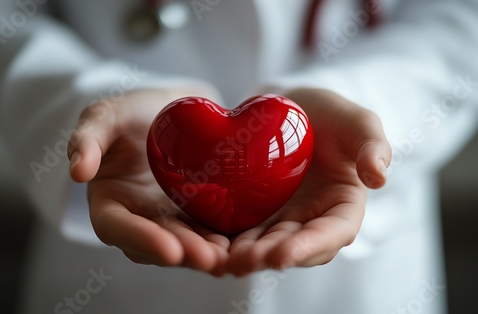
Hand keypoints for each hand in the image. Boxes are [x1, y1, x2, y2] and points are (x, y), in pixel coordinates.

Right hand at [67, 87, 229, 275]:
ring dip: (207, 252)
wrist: (171, 110)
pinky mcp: (197, 214)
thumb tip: (77, 171)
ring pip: (186, 242)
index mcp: (110, 202)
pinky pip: (209, 228)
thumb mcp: (106, 116)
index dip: (141, 239)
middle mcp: (140, 218)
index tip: (168, 248)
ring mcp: (170, 219)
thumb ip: (88, 138)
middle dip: (183, 252)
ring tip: (229, 255)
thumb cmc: (132, 113)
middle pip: (157, 243)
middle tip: (208, 258)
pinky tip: (243, 240)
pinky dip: (225, 237)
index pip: (118, 228)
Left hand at [228, 88, 391, 275]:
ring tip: (222, 258)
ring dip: (244, 255)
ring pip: (264, 245)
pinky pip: (240, 229)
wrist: (291, 108)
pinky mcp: (254, 212)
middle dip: (269, 257)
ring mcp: (280, 219)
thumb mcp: (356, 121)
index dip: (309, 247)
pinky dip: (225, 238)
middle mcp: (310, 220)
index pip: (332, 234)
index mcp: (341, 207)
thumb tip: (379, 178)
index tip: (283, 254)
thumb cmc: (329, 115)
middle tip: (242, 260)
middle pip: (293, 247)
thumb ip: (372, 144)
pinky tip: (206, 241)